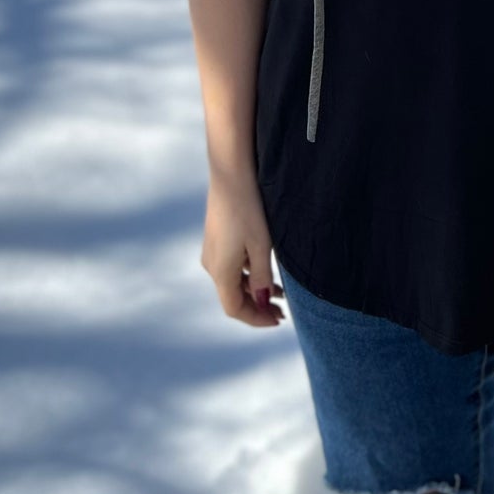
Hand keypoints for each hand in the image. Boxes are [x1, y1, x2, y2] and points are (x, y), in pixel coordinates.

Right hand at [199, 170, 283, 328]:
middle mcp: (211, 264)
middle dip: (257, 306)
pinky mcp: (216, 238)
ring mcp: (212, 250)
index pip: (234, 308)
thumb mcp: (261, 246)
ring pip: (233, 281)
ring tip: (280, 293)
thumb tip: (261, 301)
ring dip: (254, 290)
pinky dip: (248, 274)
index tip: (279, 320)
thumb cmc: (248, 209)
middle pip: (232, 297)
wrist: (231, 173)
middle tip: (282, 311)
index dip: (256, 319)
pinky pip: (232, 266)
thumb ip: (261, 277)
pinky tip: (266, 269)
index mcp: (221, 271)